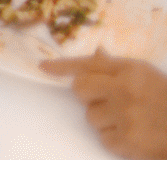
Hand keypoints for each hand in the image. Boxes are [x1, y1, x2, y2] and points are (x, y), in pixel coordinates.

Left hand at [40, 53, 166, 157]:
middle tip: (109, 102)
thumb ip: (119, 68)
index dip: (64, 66)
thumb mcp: (149, 77)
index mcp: (132, 70)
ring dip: (106, 121)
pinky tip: (136, 136)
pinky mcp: (128, 140)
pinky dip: (116, 140)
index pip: (89, 64)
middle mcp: (126, 89)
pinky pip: (104, 138)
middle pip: (80, 90)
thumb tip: (96, 53)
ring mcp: (126, 115)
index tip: (44, 67)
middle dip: (88, 97)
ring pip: (91, 117)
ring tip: (131, 121)